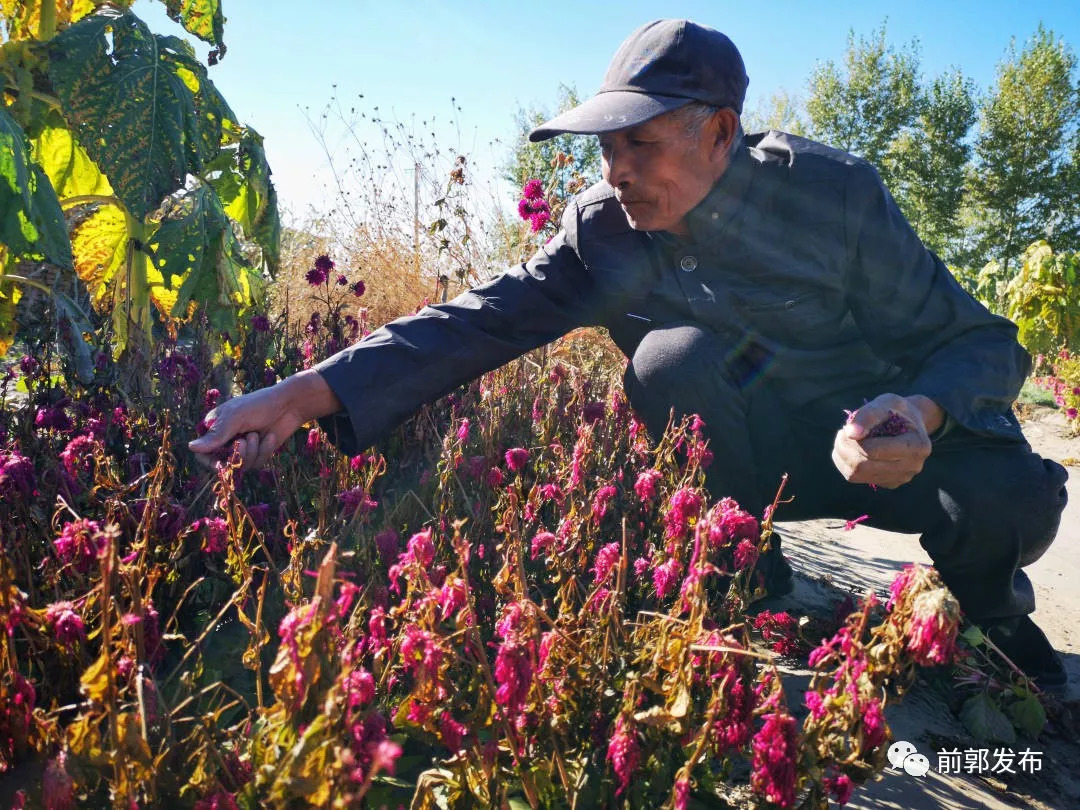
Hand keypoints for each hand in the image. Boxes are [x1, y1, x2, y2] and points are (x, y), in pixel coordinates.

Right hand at [187, 370, 340, 468]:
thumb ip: (216, 435)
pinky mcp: (259, 453)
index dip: (209, 461)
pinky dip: (264, 451)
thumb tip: (191, 448)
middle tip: (244, 440)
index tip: (220, 462)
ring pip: (242, 465)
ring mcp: (243, 448)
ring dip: (252, 451)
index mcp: (215, 428)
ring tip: (257, 434)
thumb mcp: (235, 418)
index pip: (202, 453)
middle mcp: (227, 440)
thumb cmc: (259, 405)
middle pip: (223, 464)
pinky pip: (257, 464)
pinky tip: (270, 437)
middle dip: (236, 455)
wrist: (289, 405)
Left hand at [831, 393, 941, 488]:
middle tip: (841, 433)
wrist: (910, 423)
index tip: (846, 427)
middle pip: (863, 467)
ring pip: (856, 475)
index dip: (853, 440)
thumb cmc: (897, 410)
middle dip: (844, 449)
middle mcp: (912, 466)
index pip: (873, 451)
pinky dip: (845, 463)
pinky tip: (849, 449)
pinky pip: (857, 478)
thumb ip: (868, 415)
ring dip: (842, 456)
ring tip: (842, 440)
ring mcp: (901, 478)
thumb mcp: (886, 402)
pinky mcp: (889, 483)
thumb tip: (850, 433)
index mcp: (917, 445)